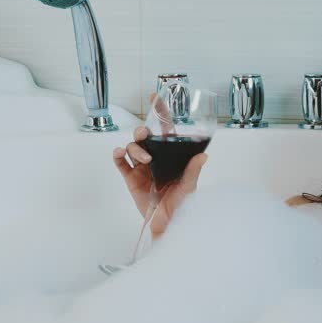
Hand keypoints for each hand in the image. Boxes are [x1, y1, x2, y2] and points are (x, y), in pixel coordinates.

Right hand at [113, 96, 207, 235]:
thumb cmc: (181, 206)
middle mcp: (156, 158)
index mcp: (170, 156)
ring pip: (132, 147)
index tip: (155, 96)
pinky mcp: (131, 178)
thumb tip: (203, 156)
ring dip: (135, 147)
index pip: (165, 129)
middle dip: (142, 131)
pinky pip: (121, 163)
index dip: (160, 112)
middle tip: (145, 135)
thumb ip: (193, 171)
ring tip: (143, 158)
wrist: (167, 226)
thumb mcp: (189, 187)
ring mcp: (142, 168)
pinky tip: (120, 154)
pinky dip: (118, 156)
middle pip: (144, 136)